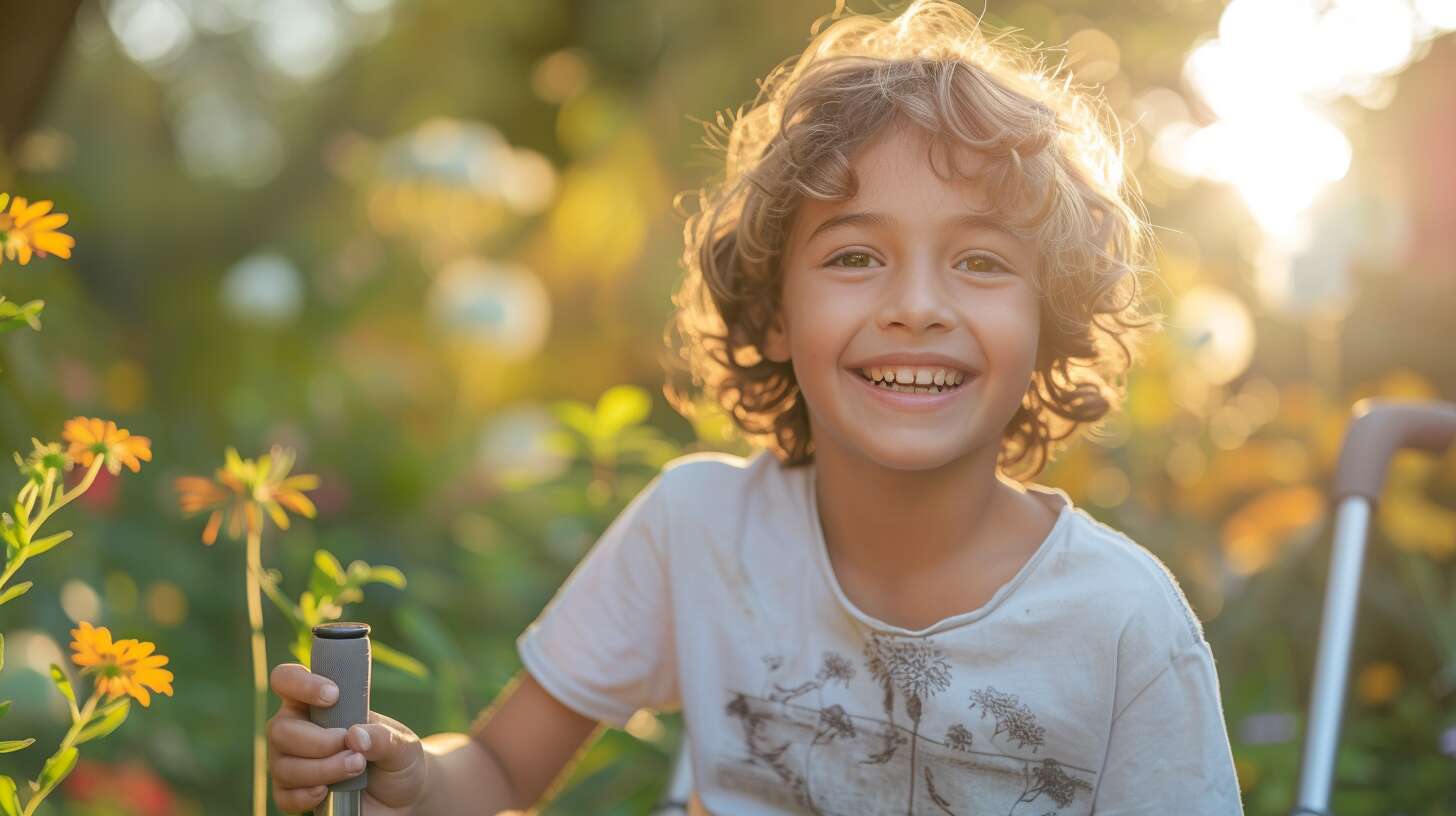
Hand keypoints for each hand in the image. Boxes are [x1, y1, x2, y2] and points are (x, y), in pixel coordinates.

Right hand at [268, 663, 427, 813]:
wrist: (401, 796)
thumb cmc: (396, 757)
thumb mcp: (401, 743)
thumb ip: (382, 736)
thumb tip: (355, 735)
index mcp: (314, 702)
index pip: (287, 679)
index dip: (301, 684)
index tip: (333, 695)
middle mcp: (295, 729)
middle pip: (281, 729)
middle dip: (320, 743)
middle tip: (355, 751)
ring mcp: (289, 762)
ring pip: (284, 766)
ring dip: (323, 770)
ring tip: (356, 768)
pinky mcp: (292, 793)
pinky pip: (283, 796)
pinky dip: (306, 795)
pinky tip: (327, 791)